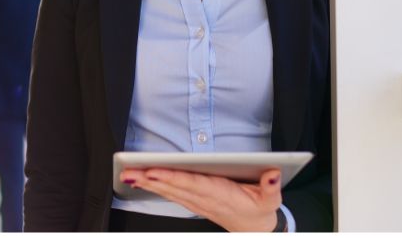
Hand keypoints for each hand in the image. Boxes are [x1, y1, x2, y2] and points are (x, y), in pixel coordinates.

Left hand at [120, 167, 281, 231]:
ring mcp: (198, 203)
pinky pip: (171, 195)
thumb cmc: (260, 211)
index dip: (174, 178)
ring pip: (169, 192)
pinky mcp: (194, 202)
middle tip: (130, 171)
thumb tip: (272, 173)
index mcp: (222, 196)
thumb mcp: (272, 201)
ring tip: (129, 174)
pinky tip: (141, 181)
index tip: (155, 171)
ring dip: (148, 183)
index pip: (194, 185)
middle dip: (151, 179)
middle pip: (174, 188)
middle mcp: (206, 200)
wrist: (256, 229)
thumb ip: (272, 187)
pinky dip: (155, 187)